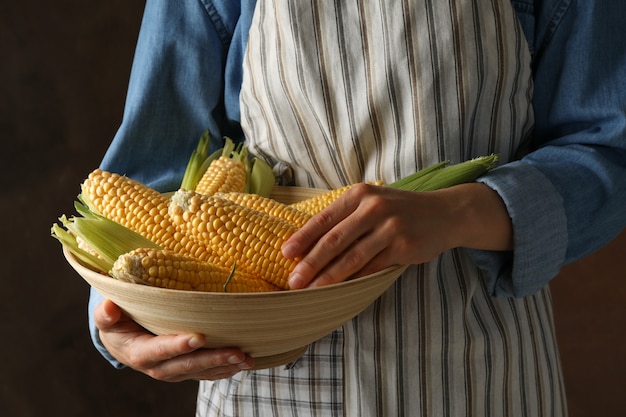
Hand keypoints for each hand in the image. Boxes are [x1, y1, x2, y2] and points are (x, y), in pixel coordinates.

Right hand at [94, 299, 254, 380]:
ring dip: (225, 366)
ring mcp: (175, 372)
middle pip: (187, 365)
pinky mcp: (186, 370)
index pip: (160, 350)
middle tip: (236, 352)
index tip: (198, 337)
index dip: (177, 345)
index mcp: (139, 353)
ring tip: (246, 359)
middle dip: (212, 359)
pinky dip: (225, 369)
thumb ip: (105, 314)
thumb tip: (108, 307)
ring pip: (201, 372)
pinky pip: (207, 373)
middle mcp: (158, 368)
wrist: (123, 341)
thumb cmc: (118, 323)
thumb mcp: (107, 318)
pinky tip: (243, 363)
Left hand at [282, 182, 511, 288]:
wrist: (444, 213)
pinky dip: (354, 281)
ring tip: (311, 290)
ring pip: (352, 257)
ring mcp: (389, 227)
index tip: (286, 254)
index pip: (324, 219)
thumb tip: (310, 245)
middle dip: (310, 263)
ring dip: (328, 277)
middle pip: (334, 240)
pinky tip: (340, 291)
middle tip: (294, 281)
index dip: (303, 238)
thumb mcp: (372, 203)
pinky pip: (372, 268)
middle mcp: (373, 208)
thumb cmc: (399, 210)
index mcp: (359, 195)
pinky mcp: (403, 246)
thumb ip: (346, 218)